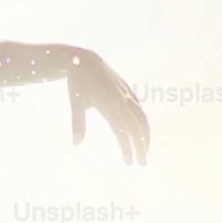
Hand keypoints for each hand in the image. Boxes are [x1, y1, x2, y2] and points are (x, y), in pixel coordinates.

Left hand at [67, 50, 149, 164]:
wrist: (85, 59)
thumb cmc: (78, 82)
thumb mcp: (75, 102)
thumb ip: (77, 123)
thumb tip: (76, 143)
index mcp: (109, 104)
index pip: (122, 131)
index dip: (127, 147)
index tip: (129, 162)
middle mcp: (122, 100)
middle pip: (136, 128)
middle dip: (141, 147)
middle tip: (142, 164)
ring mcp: (127, 95)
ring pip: (142, 118)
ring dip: (146, 135)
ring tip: (145, 151)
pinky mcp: (128, 91)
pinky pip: (139, 109)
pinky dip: (143, 122)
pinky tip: (142, 132)